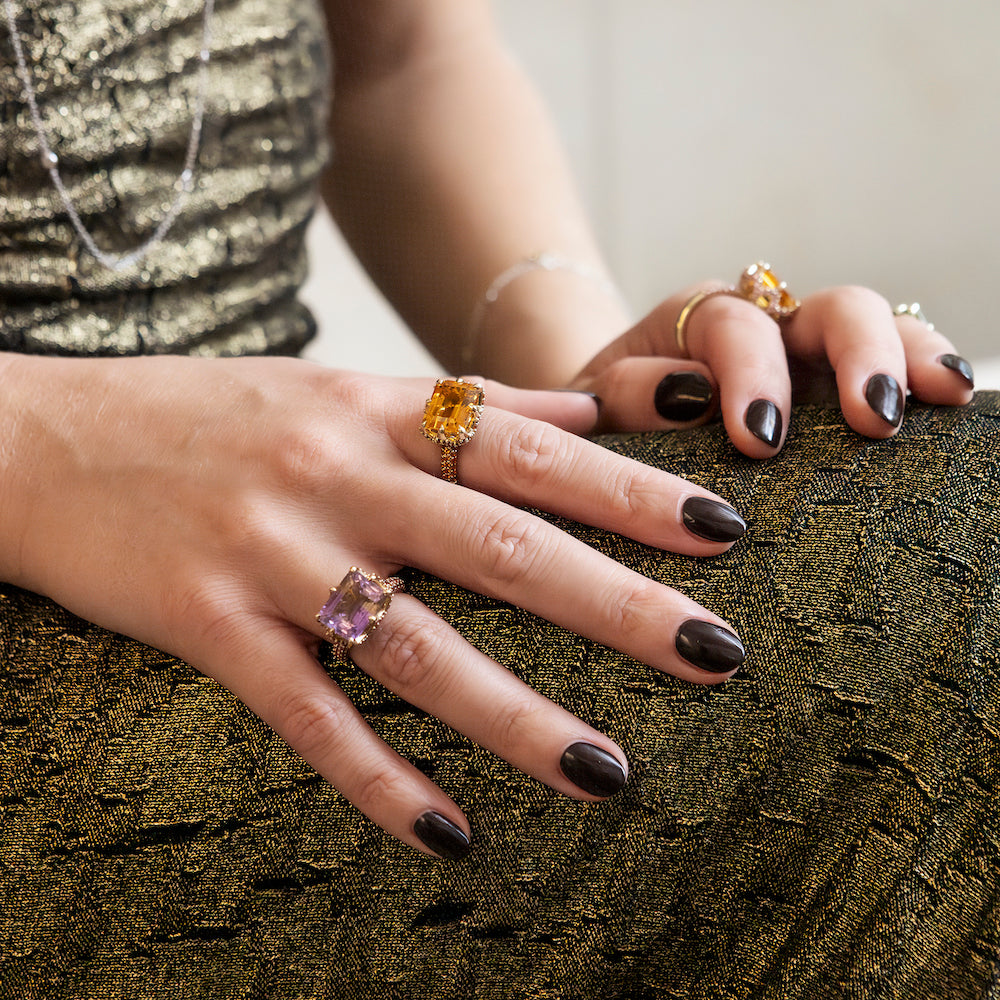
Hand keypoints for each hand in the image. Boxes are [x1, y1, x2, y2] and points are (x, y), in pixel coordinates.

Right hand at [0, 354, 746, 858]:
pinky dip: (376, 779)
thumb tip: (589, 413)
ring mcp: (273, 556)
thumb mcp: (347, 388)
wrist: (49, 436)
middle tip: (717, 655)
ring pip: (413, 646)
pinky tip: (448, 834)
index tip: (722, 532)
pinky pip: (305, 715)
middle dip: (615, 605)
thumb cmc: (216, 414)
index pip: (530, 452)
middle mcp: (339, 480)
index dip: (630, 493)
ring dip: (517, 716)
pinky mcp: (209, 625)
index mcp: (379, 416)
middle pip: (498, 547)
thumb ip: (471, 404)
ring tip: (609, 773)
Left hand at [569, 278, 973, 457]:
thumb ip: (626, 393)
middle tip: (872, 419)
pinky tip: (952, 397)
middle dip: (857, 357)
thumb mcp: (595, 405)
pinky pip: (892, 363)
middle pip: (831, 308)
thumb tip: (685, 395)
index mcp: (695, 320)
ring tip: (943, 396)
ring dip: (910, 356)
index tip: (760, 439)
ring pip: (878, 325)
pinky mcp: (834, 382)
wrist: (611, 417)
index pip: (735, 326)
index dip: (752, 375)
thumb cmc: (604, 415)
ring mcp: (808, 351)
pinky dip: (922, 372)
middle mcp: (764, 322)